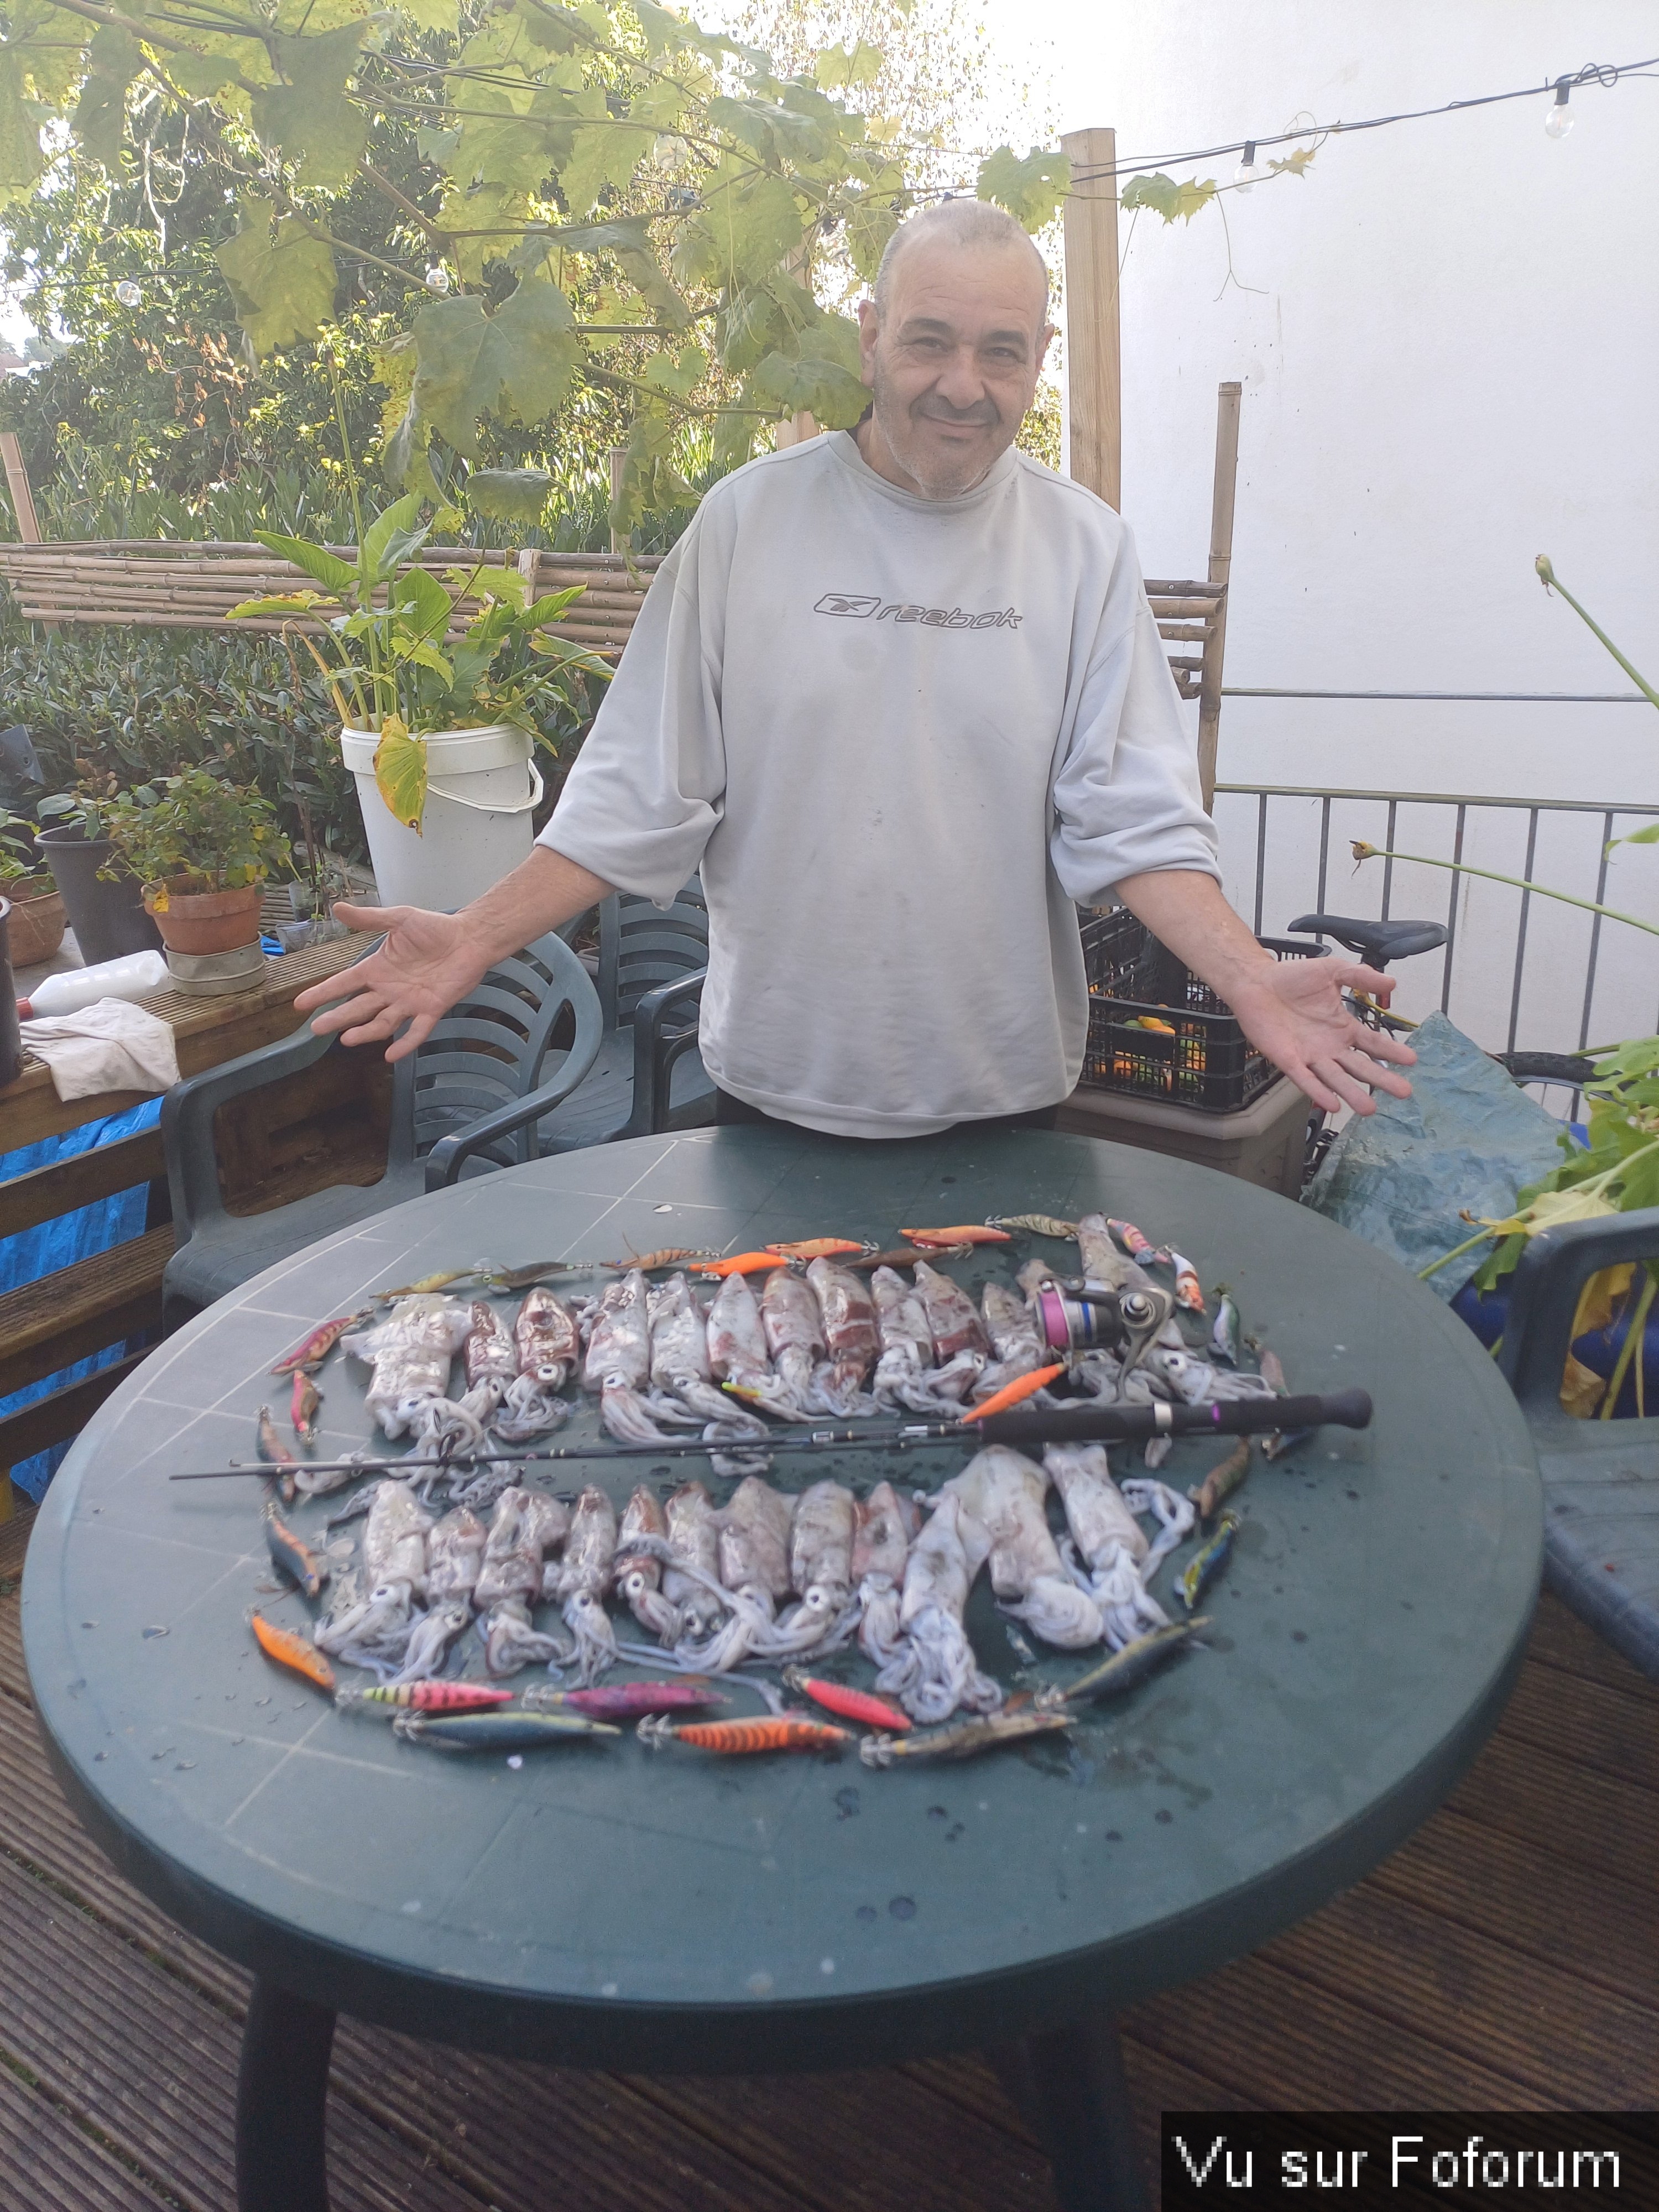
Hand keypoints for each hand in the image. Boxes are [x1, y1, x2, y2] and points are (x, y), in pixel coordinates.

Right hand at [294, 901, 491, 1061]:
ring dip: (366, 1032)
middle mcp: (389, 989)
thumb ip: (369, 919)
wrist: (469, 938)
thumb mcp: (398, 919)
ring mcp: (409, 1002)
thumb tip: (337, 908)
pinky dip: (405, 1044)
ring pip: (383, 1023)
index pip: (344, 983)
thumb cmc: (435, 928)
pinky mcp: (432, 1010)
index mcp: (377, 969)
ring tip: (348, 1040)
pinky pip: (417, 1031)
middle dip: (338, 1018)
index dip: (323, 993)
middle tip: (317, 1029)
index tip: (301, 1004)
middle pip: (358, 1008)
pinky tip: (391, 1054)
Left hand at [1227, 959, 1415, 1116]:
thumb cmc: (1292, 977)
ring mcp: (1310, 1055)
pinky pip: (1305, 1079)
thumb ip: (1361, 976)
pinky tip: (1332, 1104)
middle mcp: (1329, 1046)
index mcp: (1342, 1027)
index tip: (1411, 1060)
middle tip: (1403, 1091)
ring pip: (1335, 1078)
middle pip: (1359, 1067)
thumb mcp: (1333, 971)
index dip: (1391, 1052)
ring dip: (1352, 1093)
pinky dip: (1318, 1091)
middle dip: (1381, 1079)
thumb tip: (1392, 983)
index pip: (1372, 1044)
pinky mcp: (1288, 1060)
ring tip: (1370, 1108)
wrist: (1257, 982)